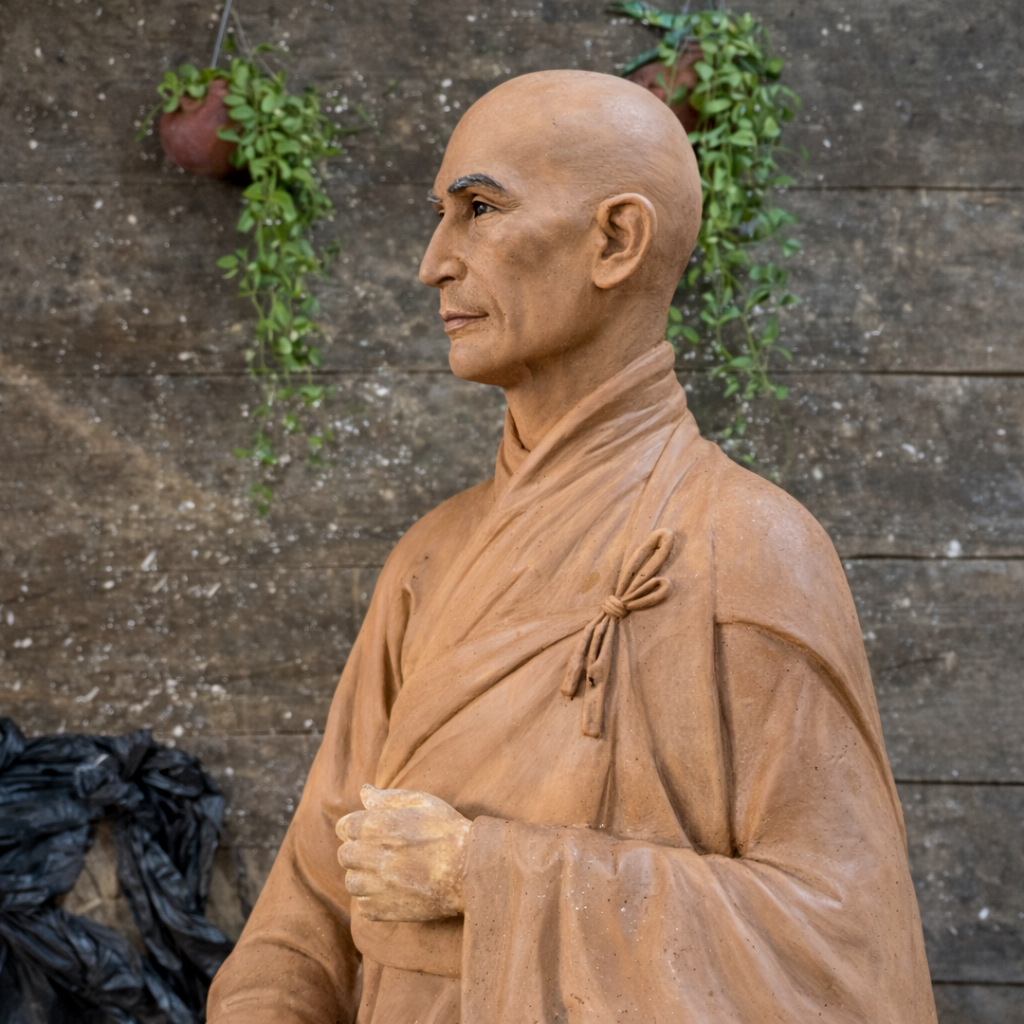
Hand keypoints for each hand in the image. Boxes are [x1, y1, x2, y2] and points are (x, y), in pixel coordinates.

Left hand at [336, 784, 470, 921]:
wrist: (471, 870)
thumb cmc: (449, 831)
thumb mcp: (422, 802)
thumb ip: (388, 798)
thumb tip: (364, 791)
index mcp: (378, 826)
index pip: (344, 827)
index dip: (357, 828)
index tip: (371, 832)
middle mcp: (372, 855)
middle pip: (345, 855)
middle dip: (358, 851)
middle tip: (382, 852)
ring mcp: (377, 885)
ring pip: (352, 882)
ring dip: (364, 876)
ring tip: (388, 872)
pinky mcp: (385, 910)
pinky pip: (364, 906)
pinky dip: (373, 899)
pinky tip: (393, 890)